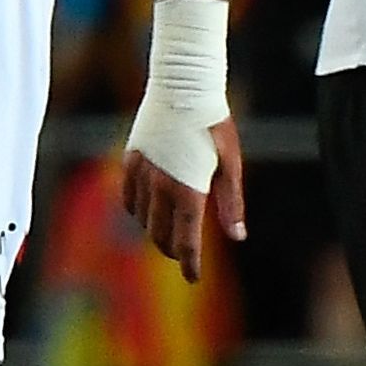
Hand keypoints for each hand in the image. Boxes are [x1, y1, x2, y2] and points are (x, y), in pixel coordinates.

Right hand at [121, 116, 245, 284]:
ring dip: (155, 231)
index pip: (187, 241)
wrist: (182, 87)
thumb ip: (230, 203)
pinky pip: (128, 199)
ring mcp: (142, 174)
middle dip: (173, 250)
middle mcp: (161, 186)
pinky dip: (138, 211)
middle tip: (184, 254)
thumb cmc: (213, 124)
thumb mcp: (230, 164)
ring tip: (168, 232)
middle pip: (161, 235)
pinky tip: (149, 211)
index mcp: (189, 190)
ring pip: (143, 219)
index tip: (193, 277)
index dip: (190, 264)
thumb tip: (237, 235)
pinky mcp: (130, 161)